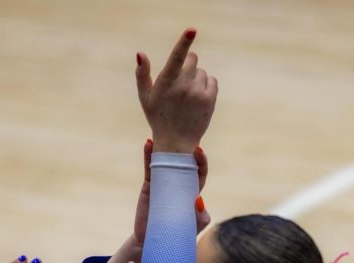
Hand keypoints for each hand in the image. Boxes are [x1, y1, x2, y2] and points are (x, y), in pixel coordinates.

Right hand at [132, 140, 210, 246]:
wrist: (156, 243)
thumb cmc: (179, 236)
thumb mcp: (193, 228)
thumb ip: (200, 217)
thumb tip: (199, 200)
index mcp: (193, 191)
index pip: (200, 172)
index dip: (201, 162)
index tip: (199, 152)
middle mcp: (180, 183)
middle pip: (184, 162)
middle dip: (184, 149)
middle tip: (183, 139)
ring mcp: (164, 182)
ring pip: (166, 161)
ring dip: (164, 147)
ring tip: (162, 136)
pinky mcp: (150, 185)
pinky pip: (150, 167)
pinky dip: (149, 155)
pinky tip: (148, 144)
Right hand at [135, 29, 217, 153]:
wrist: (175, 142)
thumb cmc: (158, 116)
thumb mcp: (145, 96)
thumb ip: (142, 73)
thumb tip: (141, 53)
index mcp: (167, 82)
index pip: (176, 57)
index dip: (184, 42)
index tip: (192, 30)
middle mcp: (183, 86)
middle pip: (193, 60)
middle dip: (188, 64)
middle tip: (182, 80)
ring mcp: (198, 93)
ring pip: (202, 72)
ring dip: (196, 79)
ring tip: (188, 95)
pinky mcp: (210, 100)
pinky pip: (212, 81)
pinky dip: (207, 86)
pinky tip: (198, 97)